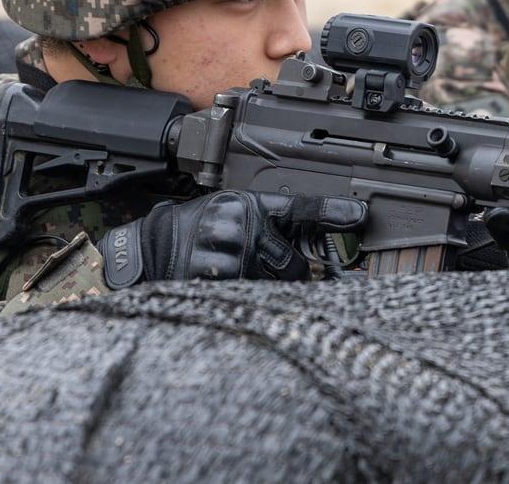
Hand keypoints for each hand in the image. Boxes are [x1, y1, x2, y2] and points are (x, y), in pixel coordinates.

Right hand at [97, 191, 367, 286]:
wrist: (146, 251)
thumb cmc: (189, 232)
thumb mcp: (225, 213)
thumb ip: (262, 225)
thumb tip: (308, 250)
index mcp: (247, 205)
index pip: (300, 207)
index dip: (334, 211)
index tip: (361, 214)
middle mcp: (243, 226)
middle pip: (296, 263)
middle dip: (296, 276)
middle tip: (285, 275)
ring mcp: (232, 255)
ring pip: (277, 287)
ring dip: (269, 293)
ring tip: (241, 281)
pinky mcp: (220, 281)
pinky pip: (253, 301)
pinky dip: (248, 303)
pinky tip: (228, 294)